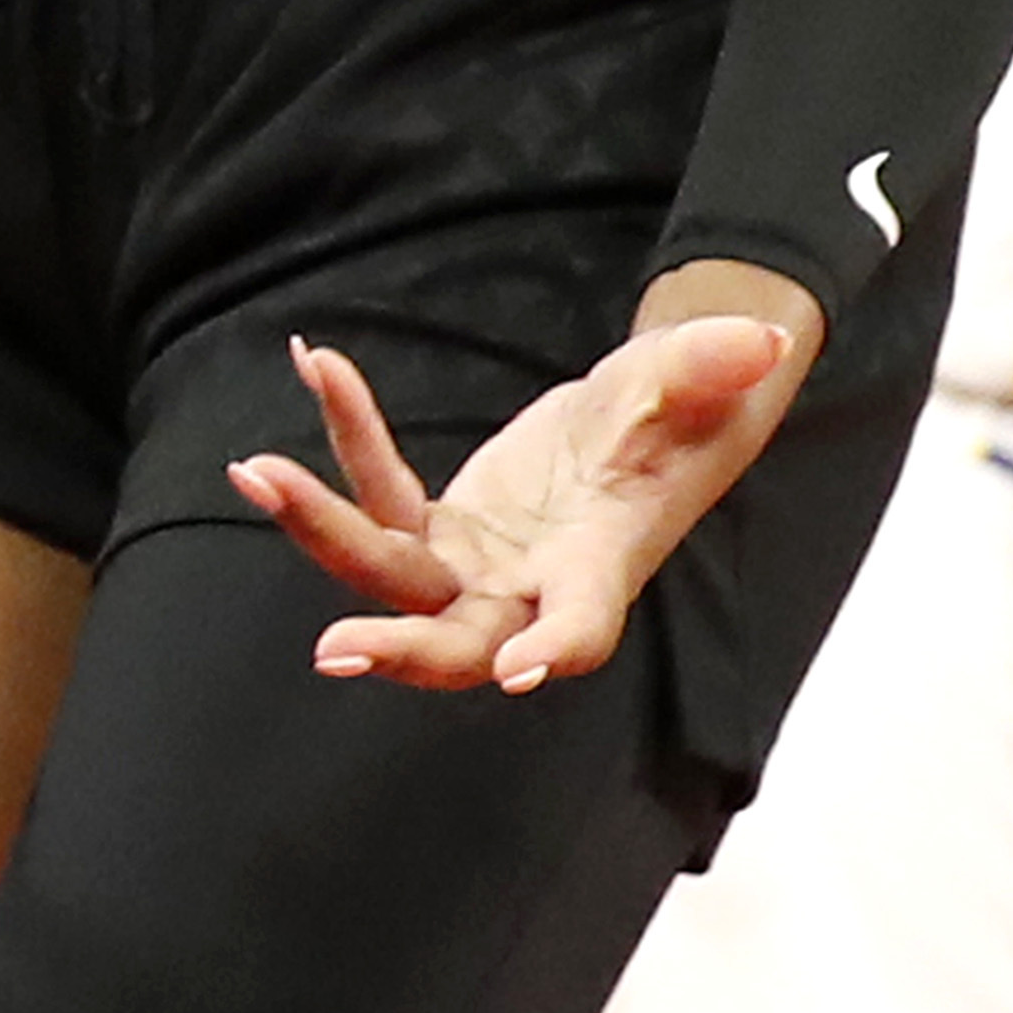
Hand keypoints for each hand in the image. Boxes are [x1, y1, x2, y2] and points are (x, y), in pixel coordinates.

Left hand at [234, 304, 802, 694]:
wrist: (645, 422)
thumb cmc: (681, 409)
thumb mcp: (694, 382)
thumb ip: (708, 369)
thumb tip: (758, 342)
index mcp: (601, 568)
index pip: (582, 625)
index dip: (557, 648)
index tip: (521, 669)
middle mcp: (529, 589)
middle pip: (456, 637)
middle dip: (399, 645)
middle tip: (333, 648)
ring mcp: (476, 569)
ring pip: (388, 573)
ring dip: (320, 527)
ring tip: (254, 471)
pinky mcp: (441, 535)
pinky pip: (380, 494)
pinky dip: (347, 433)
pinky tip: (314, 357)